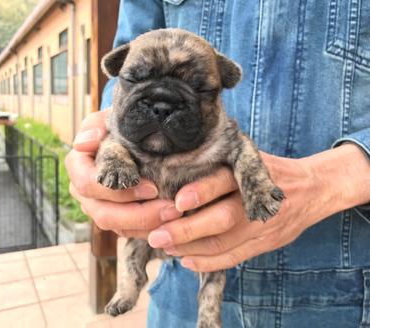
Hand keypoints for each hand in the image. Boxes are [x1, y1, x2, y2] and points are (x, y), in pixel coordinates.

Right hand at [65, 108, 181, 237]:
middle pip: (104, 214)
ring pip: (117, 228)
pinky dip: (151, 229)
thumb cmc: (122, 125)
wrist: (135, 136)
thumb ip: (96, 125)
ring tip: (177, 214)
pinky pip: (129, 233)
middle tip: (172, 208)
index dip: (118, 191)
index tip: (152, 188)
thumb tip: (83, 143)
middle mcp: (83, 191)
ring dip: (148, 224)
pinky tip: (172, 222)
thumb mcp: (110, 119)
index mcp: (78, 166)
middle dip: (139, 214)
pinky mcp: (115, 219)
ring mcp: (98, 208)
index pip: (88, 185)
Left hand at [147, 144, 369, 271]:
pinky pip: (234, 257)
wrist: (314, 189)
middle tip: (156, 235)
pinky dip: (209, 263)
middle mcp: (256, 200)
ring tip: (165, 247)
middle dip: (187, 230)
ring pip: (225, 242)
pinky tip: (186, 261)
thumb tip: (175, 171)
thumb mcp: (250, 156)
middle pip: (222, 218)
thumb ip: (220, 163)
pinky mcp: (265, 243)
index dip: (202, 191)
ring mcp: (263, 225)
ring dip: (191, 248)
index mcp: (252, 172)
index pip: (225, 180)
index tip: (177, 201)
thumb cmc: (270, 169)